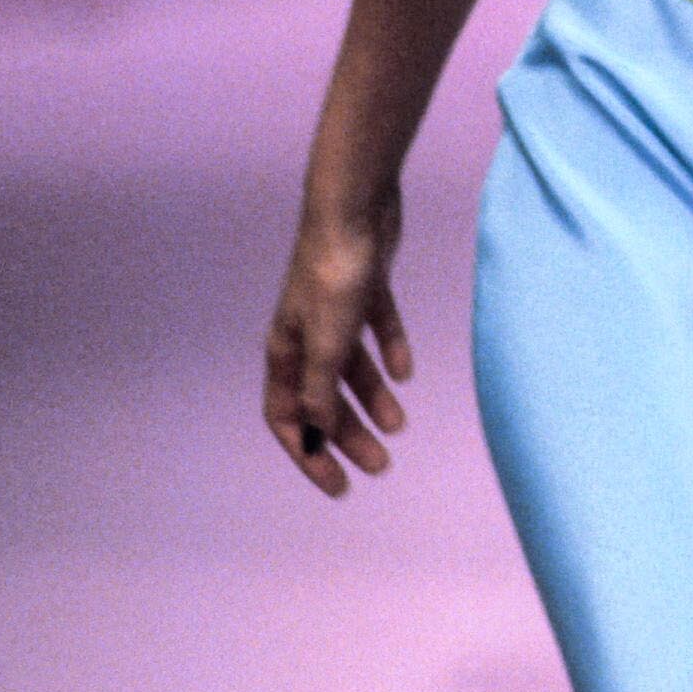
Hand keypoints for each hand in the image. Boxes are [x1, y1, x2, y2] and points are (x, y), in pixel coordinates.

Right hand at [264, 184, 411, 496]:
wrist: (356, 206)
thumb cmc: (335, 273)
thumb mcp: (328, 341)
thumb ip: (321, 389)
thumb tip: (315, 434)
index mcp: (286, 350)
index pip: (287, 416)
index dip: (309, 453)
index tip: (338, 485)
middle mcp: (304, 334)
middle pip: (323, 399)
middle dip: (348, 434)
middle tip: (381, 466)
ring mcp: (334, 311)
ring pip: (350, 369)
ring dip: (373, 399)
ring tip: (401, 425)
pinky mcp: (364, 289)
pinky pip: (376, 331)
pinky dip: (390, 351)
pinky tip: (407, 371)